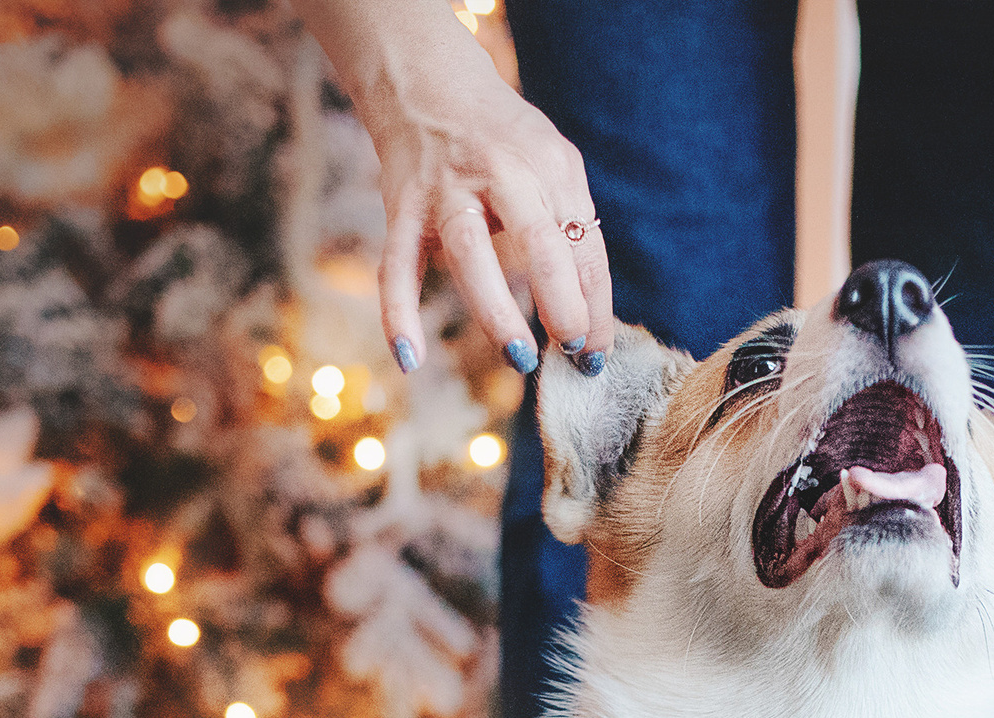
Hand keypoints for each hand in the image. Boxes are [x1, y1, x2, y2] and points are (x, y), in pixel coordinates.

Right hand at [315, 4, 613, 373]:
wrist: (426, 81)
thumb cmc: (502, 139)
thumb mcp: (551, 165)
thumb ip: (569, 225)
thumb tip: (588, 312)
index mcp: (551, 166)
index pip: (584, 246)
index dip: (596, 305)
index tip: (597, 352)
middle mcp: (502, 173)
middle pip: (540, 244)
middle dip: (562, 303)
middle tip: (572, 350)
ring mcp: (447, 190)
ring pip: (471, 255)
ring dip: (497, 310)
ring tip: (520, 355)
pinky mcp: (402, 206)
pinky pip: (396, 265)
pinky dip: (398, 313)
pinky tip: (410, 360)